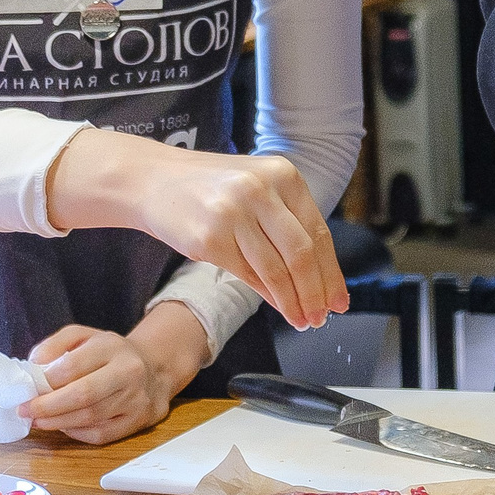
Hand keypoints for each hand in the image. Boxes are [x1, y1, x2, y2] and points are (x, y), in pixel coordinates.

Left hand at [19, 307, 207, 444]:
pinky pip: (101, 434)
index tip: (28, 389)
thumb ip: (56, 344)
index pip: (73, 365)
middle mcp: (129, 371)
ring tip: (38, 421)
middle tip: (26, 411)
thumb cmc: (110, 354)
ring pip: (90, 417)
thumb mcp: (84, 336)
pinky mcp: (138, 420)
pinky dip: (76, 433)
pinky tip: (64, 426)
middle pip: (83, 394)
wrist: (155, 369)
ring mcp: (136, 398)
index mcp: (112, 346)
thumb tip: (34, 365)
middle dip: (48, 406)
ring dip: (57, 422)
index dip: (46, 380)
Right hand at [48, 131, 349, 329]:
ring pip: (277, 269)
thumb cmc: (211, 188)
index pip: (319, 232)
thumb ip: (288, 223)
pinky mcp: (209, 238)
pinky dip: (268, 296)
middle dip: (316, 292)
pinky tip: (279, 307)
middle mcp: (261, 191)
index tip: (340, 300)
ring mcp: (234, 214)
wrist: (153, 180)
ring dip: (293, 301)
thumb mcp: (257, 189)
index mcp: (283, 175)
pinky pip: (248, 275)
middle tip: (322, 317)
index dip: (332, 272)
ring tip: (303, 320)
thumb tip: (320, 276)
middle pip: (303, 253)